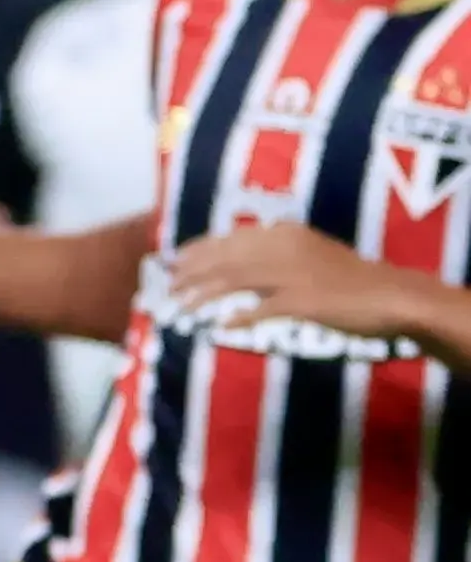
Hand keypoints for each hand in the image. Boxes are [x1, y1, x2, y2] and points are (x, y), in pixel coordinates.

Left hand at [164, 223, 423, 340]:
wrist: (393, 296)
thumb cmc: (352, 280)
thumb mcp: (312, 255)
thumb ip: (278, 255)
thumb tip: (242, 265)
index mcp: (287, 234)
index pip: (232, 238)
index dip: (199, 249)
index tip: (176, 259)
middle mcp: (285, 248)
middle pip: (225, 258)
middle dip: (192, 272)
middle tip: (168, 286)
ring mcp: (293, 274)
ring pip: (234, 280)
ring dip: (202, 295)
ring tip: (179, 308)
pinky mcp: (303, 301)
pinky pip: (261, 309)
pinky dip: (239, 318)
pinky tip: (220, 327)